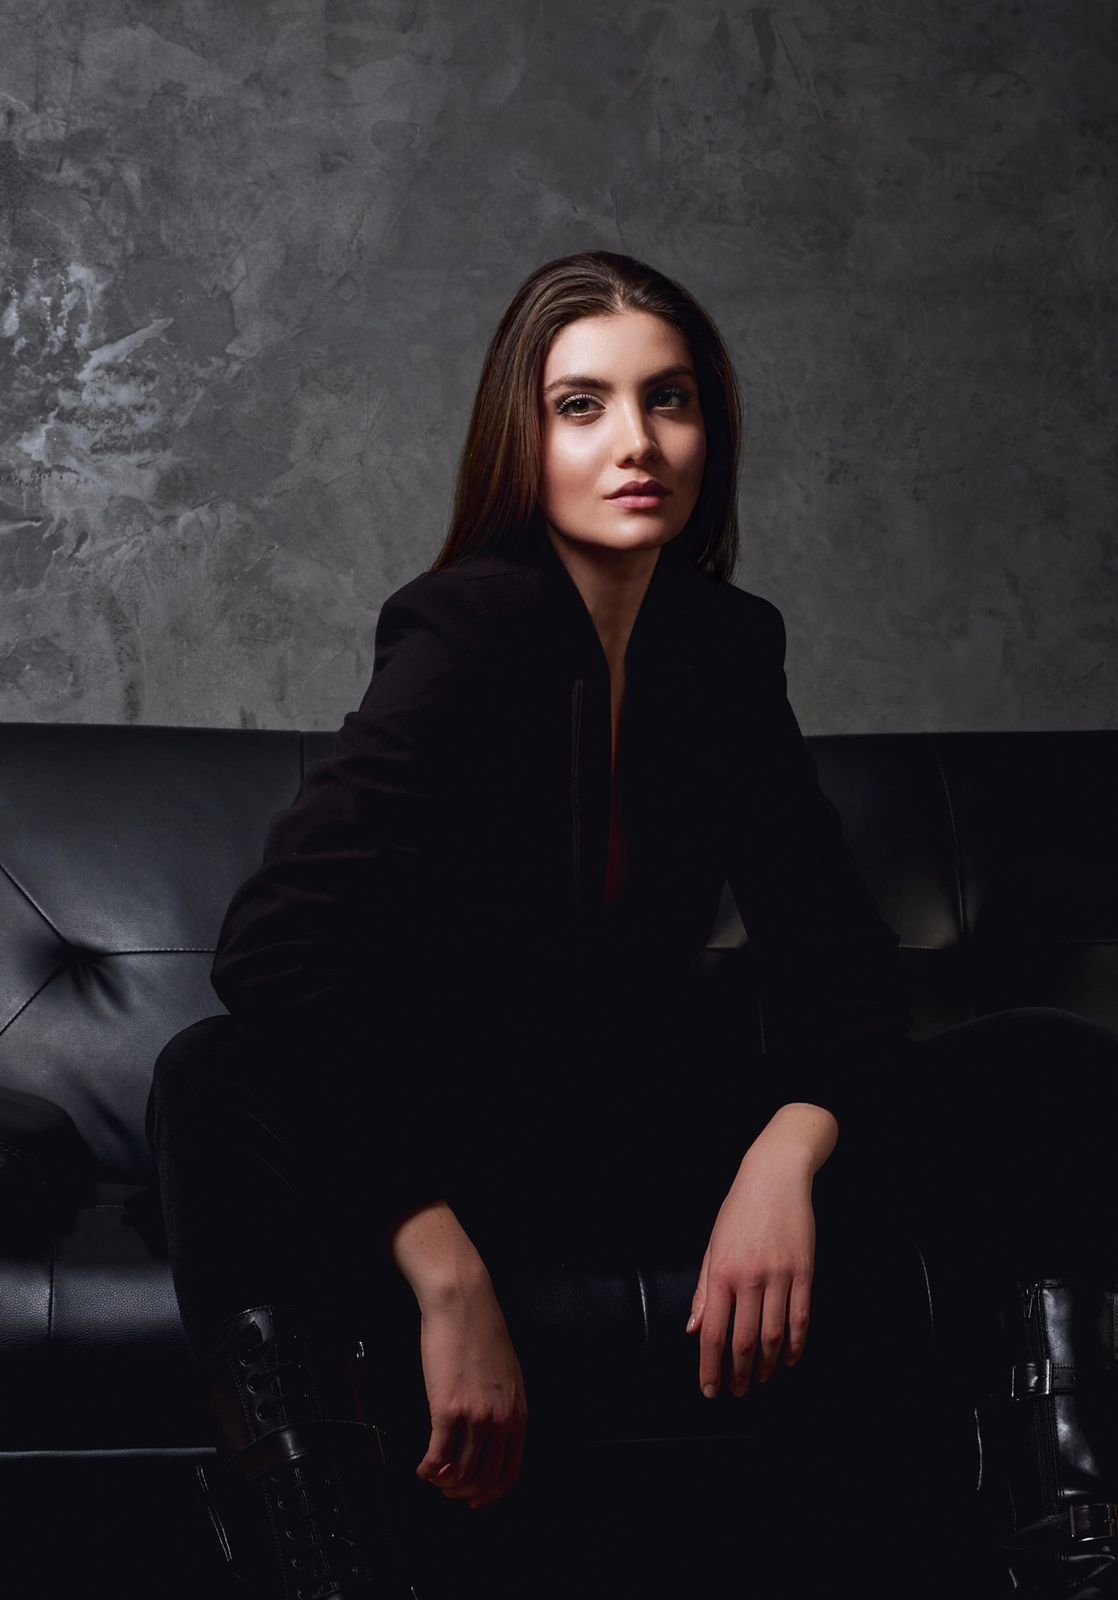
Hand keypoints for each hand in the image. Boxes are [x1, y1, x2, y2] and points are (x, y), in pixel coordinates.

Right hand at [413, 1275, 528, 1510]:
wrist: (463, 1303)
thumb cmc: (481, 1332)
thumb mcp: (508, 1374)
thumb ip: (505, 1406)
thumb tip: (494, 1434)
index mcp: (519, 1413)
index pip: (510, 1472)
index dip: (490, 1493)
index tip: (475, 1499)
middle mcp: (501, 1420)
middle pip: (484, 1479)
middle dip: (463, 1493)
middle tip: (447, 1490)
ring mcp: (475, 1417)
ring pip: (460, 1473)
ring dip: (443, 1483)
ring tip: (431, 1476)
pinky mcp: (447, 1409)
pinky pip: (437, 1455)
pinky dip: (427, 1469)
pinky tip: (421, 1467)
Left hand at [685, 1146, 815, 1397]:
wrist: (774, 1177)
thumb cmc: (739, 1210)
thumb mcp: (713, 1246)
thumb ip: (704, 1291)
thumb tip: (694, 1329)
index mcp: (721, 1272)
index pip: (713, 1332)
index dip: (710, 1367)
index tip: (710, 1390)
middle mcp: (749, 1278)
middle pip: (743, 1340)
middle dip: (739, 1373)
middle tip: (737, 1392)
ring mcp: (779, 1276)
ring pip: (774, 1335)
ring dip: (767, 1365)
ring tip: (761, 1380)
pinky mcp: (804, 1272)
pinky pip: (801, 1318)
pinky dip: (796, 1345)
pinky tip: (790, 1359)